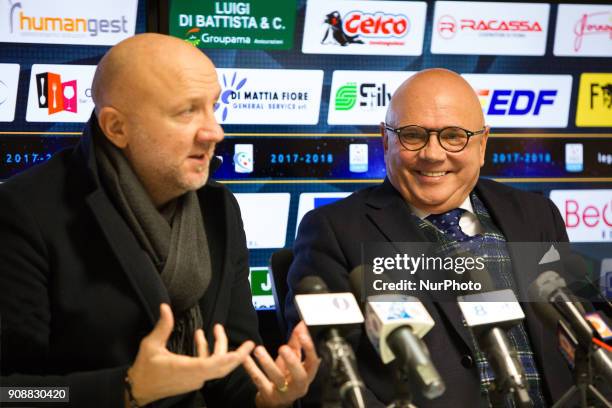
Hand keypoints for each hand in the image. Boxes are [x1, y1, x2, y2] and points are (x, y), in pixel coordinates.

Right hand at [127, 304, 254, 405]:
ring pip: (215, 366)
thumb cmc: (144, 368)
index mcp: (187, 369)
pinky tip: (200, 337)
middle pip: (223, 367)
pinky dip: (208, 353)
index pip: (215, 364)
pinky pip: (207, 367)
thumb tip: (165, 307)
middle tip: (249, 343)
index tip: (246, 348)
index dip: (233, 357)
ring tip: (216, 328)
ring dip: (218, 347)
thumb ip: (162, 326)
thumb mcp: (150, 345)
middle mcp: (195, 377)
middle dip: (237, 355)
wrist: (138, 389)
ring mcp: (195, 380)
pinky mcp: (192, 380)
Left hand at [243, 321, 319, 407]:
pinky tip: (245, 358)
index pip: (312, 361)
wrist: (276, 401)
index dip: (308, 348)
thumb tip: (301, 324)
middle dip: (291, 361)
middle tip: (283, 348)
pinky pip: (259, 380)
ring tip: (258, 350)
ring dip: (267, 363)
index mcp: (307, 374)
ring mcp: (283, 392)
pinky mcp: (268, 395)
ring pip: (276, 378)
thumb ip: (297, 343)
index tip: (301, 334)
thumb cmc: (288, 378)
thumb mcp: (294, 360)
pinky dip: (251, 368)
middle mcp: (297, 385)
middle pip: (298, 375)